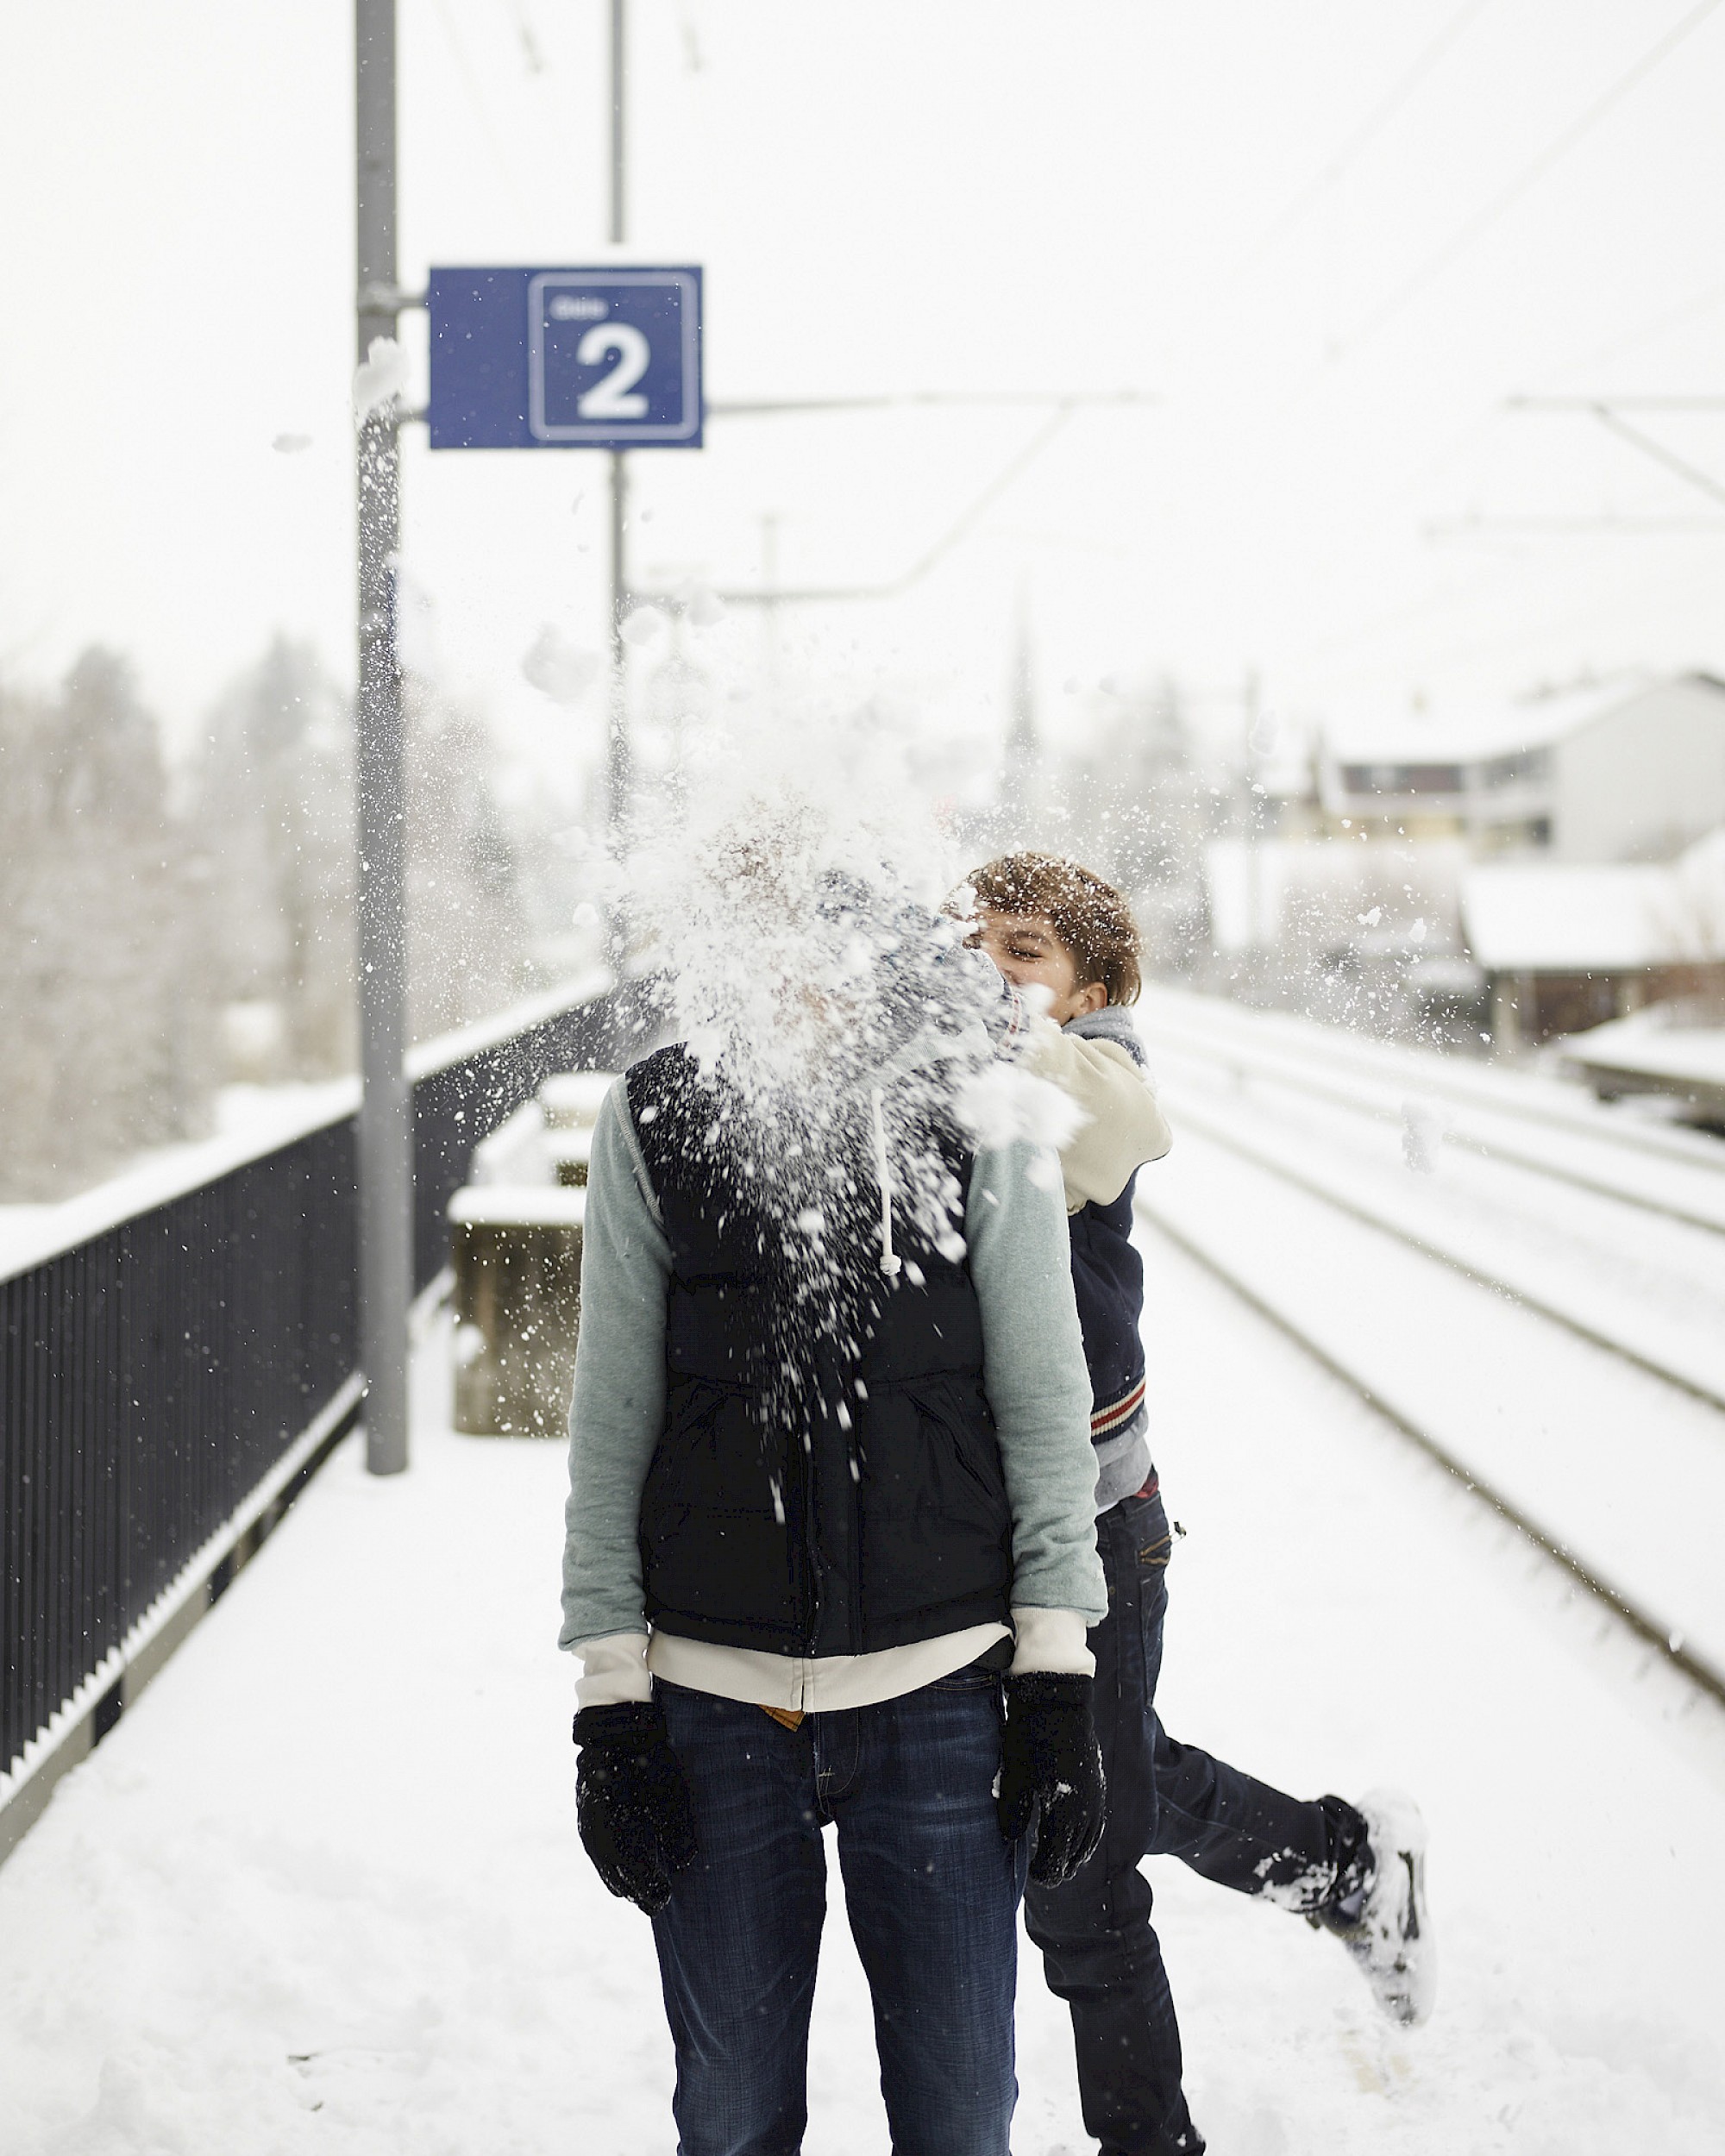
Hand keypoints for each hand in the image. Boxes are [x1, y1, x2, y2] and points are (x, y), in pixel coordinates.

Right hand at [573, 1700, 698, 1914]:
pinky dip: (611, 1865)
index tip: (666, 1900)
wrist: (617, 1732)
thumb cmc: (651, 1763)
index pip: (638, 1880)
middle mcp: (602, 1840)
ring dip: (623, 1879)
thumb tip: (683, 1865)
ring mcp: (590, 1830)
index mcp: (624, 1838)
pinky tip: (623, 1865)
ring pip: (606, 1869)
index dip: (652, 1892)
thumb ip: (679, 1834)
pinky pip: (597, 1853)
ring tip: (640, 1887)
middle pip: (620, 1880)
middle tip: (657, 1900)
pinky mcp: (586, 1819)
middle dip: (638, 1891)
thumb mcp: (673, 1797)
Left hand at [997, 1672, 1106, 1886]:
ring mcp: (1096, 1798)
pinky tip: (1076, 1834)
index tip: (1032, 1876)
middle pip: (1076, 1857)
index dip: (1044, 1875)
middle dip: (1060, 1868)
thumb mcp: (1013, 1779)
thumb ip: (1011, 1816)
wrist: (1058, 1701)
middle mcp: (1087, 1813)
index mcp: (1065, 1817)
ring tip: (1060, 1860)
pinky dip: (1087, 1837)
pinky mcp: (1099, 1784)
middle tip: (1044, 1872)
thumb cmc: (1030, 1740)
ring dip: (1075, 1854)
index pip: (1057, 1864)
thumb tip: (1010, 1840)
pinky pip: (1097, 1824)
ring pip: (1090, 1842)